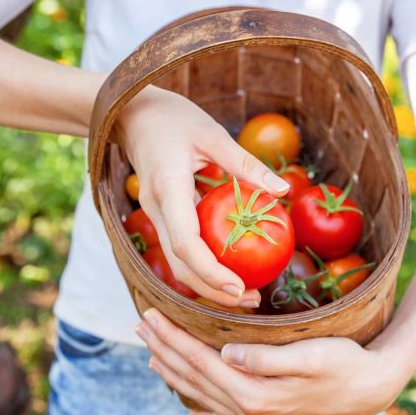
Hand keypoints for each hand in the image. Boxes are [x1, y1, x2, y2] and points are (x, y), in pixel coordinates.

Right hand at [115, 86, 288, 307]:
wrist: (132, 114)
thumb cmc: (174, 119)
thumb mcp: (213, 135)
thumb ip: (246, 164)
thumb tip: (283, 191)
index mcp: (168, 188)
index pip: (186, 243)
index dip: (210, 272)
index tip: (239, 288)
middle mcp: (156, 208)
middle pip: (179, 264)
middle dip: (211, 290)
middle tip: (250, 300)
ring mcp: (154, 214)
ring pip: (176, 262)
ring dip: (206, 283)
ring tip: (244, 294)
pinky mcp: (160, 216)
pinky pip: (179, 248)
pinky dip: (201, 266)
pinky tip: (229, 268)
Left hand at [135, 308, 401, 414]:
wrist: (373, 389)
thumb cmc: (345, 363)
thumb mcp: (309, 355)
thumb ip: (265, 358)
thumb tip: (226, 356)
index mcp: (256, 395)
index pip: (202, 362)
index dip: (174, 338)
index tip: (151, 316)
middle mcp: (252, 413)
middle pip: (196, 379)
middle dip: (166, 351)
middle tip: (141, 327)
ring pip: (205, 397)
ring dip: (177, 376)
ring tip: (153, 357)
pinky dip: (205, 411)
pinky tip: (192, 411)